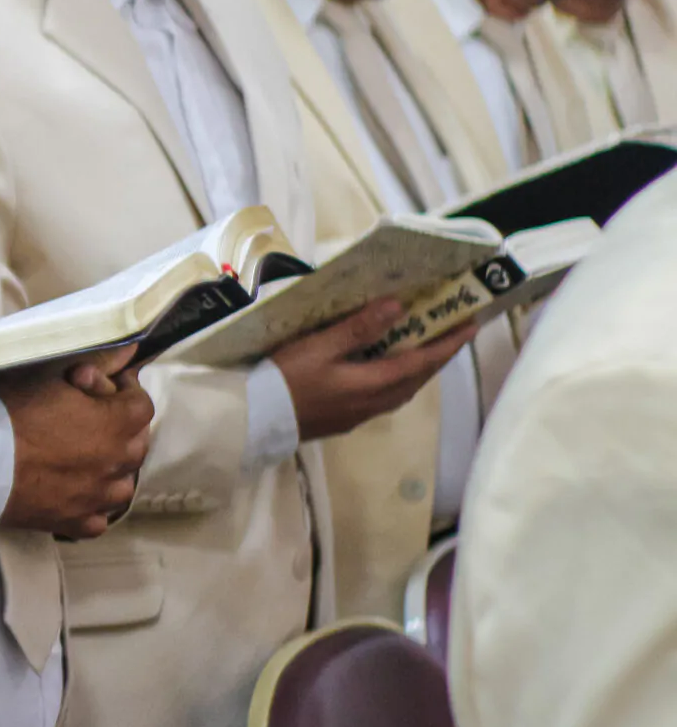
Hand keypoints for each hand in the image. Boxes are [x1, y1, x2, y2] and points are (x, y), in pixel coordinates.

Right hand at [0, 346, 155, 538]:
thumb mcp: (49, 376)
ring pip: (123, 485)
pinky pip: (98, 517)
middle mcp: (115, 465)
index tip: (98, 384)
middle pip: (137, 444)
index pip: (141, 404)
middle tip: (89, 416)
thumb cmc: (11, 411)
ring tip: (87, 458)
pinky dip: (93, 505)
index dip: (123, 390)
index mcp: (115, 425)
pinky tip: (75, 494)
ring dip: (113, 468)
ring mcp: (97, 499)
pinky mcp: (73, 523)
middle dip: (120, 426)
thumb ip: (98, 363)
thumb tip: (130, 349)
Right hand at [271, 299, 472, 441]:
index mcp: (372, 383)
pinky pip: (386, 397)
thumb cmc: (285, 378)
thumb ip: (358, 328)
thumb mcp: (318, 347)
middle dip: (439, 355)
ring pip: (403, 390)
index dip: (448, 343)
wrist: (256, 420)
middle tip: (453, 332)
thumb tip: (398, 306)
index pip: (421, 361)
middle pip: (417, 378)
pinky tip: (388, 372)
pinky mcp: (346, 419)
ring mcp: (360, 414)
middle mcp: (374, 402)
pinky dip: (399, 380)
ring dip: (420, 369)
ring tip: (426, 349)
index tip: (471, 324)